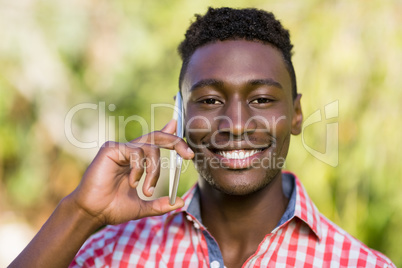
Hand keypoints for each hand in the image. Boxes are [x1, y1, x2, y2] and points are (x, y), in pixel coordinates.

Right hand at [68, 119, 193, 226]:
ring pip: (151, 148)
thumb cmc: (112, 208)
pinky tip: (132, 183)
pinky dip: (139, 169)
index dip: (167, 132)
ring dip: (154, 171)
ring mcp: (120, 148)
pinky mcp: (111, 148)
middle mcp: (130, 151)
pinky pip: (136, 153)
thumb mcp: (142, 207)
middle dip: (176, 142)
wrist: (92, 213)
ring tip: (146, 191)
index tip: (177, 125)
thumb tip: (180, 202)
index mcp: (137, 161)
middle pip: (158, 137)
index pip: (155, 142)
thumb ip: (160, 204)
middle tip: (189, 154)